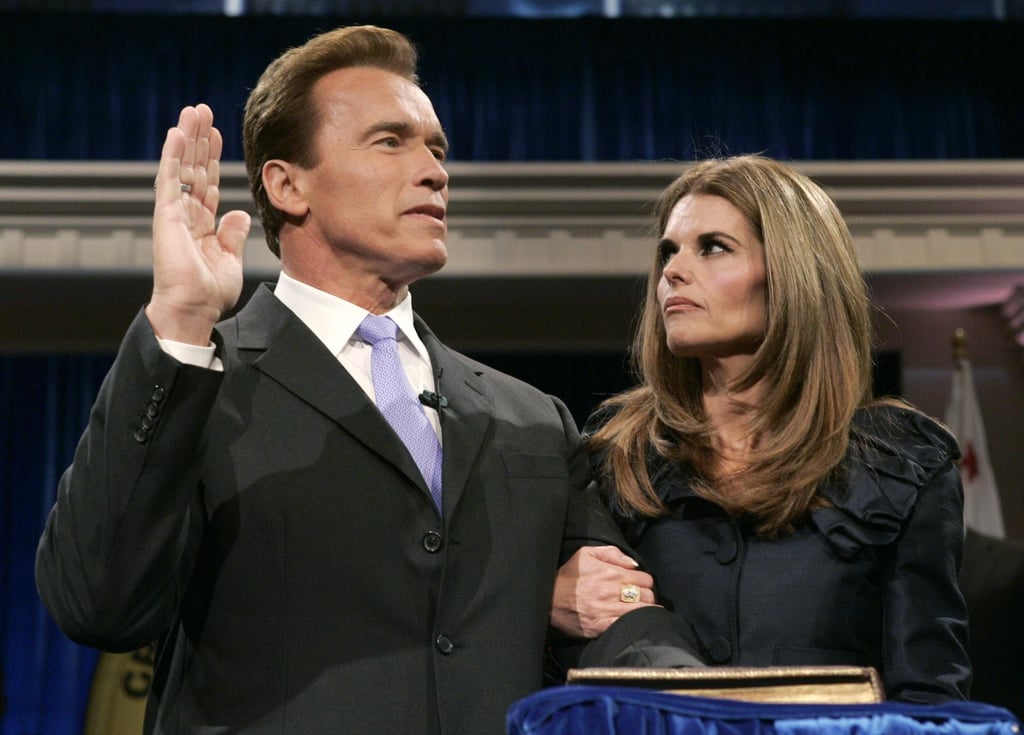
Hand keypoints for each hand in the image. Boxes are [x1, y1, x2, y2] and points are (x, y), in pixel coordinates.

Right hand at [146, 104, 249, 344]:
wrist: (194, 308)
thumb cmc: (209, 292)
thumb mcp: (230, 259)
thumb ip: (233, 234)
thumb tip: (239, 213)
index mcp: (202, 224)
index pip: (207, 182)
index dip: (212, 158)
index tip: (217, 135)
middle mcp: (186, 214)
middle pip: (194, 167)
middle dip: (199, 139)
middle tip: (203, 110)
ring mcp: (175, 212)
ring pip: (182, 166)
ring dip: (187, 137)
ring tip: (193, 110)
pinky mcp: (167, 214)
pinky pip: (170, 178)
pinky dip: (173, 154)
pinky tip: (177, 132)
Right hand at [550, 545, 658, 637]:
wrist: (549, 598)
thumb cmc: (569, 576)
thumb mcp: (586, 554)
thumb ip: (612, 553)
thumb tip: (634, 564)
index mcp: (611, 573)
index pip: (646, 579)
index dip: (645, 581)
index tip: (639, 584)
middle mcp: (612, 591)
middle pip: (648, 595)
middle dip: (647, 596)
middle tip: (641, 597)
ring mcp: (608, 610)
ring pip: (642, 611)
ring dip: (645, 610)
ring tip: (641, 610)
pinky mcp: (603, 626)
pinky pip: (628, 625)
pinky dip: (634, 623)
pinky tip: (634, 622)